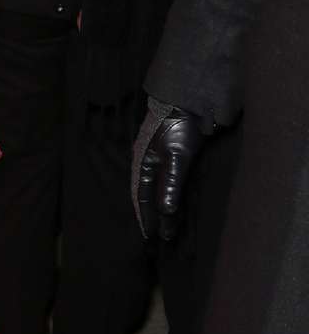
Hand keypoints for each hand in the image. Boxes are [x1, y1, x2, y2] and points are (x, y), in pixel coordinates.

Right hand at [133, 101, 210, 240]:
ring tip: (173, 225)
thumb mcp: (176, 155)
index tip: (150, 237)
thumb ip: (171, 183)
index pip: (142, 196)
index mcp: (144, 162)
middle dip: (157, 215)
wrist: (191, 96)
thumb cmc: (180, 124)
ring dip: (167, 206)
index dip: (146, 216)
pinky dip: (175, 194)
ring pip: (162, 187)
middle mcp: (151, 161)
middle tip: (164, 237)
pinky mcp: (178, 151)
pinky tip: (180, 200)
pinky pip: (174, 180)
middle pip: (151, 194)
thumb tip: (166, 212)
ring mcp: (163, 156)